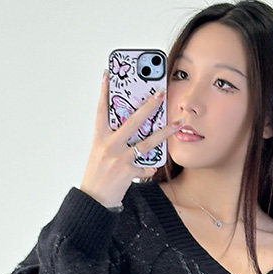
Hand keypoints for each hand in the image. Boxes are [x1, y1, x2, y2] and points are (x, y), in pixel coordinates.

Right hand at [79, 72, 184, 207]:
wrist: (93, 199)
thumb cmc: (98, 173)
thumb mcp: (100, 152)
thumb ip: (114, 138)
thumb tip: (133, 125)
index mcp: (100, 138)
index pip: (101, 110)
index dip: (104, 91)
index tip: (107, 74)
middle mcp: (109, 145)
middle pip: (132, 121)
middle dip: (149, 106)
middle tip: (161, 92)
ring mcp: (119, 159)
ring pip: (147, 142)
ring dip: (165, 132)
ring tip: (178, 123)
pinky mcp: (127, 172)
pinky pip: (146, 166)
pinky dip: (151, 166)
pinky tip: (155, 165)